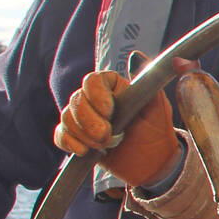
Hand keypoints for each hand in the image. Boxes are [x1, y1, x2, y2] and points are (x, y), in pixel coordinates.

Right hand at [54, 68, 183, 189]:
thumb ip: (150, 80)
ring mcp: (85, 119)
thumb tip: (136, 56)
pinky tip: (84, 151)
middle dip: (89, 121)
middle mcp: (96, 100)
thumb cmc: (158, 130)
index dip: (96, 95)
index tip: (109, 111)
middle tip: (108, 137)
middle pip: (76, 100)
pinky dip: (69, 143)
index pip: (93, 81)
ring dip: (83, 134)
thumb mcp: (158, 105)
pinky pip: (61, 135)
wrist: (154, 162)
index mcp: (114, 87)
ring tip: (105, 146)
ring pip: (66, 118)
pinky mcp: (78, 138)